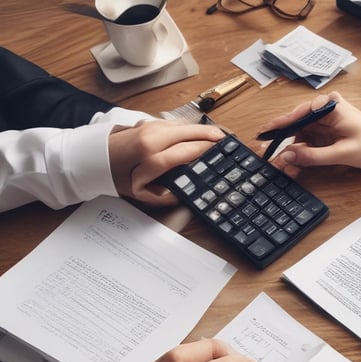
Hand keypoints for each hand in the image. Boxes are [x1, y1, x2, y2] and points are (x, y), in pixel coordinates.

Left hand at [108, 119, 224, 205]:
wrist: (91, 158)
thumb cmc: (115, 177)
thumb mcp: (141, 194)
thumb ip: (165, 196)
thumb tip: (185, 193)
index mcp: (151, 156)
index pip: (187, 151)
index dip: (206, 150)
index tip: (221, 151)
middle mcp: (152, 137)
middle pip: (188, 132)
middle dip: (209, 135)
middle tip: (227, 139)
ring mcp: (149, 126)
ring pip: (182, 124)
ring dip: (200, 128)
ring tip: (217, 134)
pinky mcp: (147, 122)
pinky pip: (173, 123)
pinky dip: (188, 126)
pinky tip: (198, 130)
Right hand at [257, 91, 360, 172]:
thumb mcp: (342, 153)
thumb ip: (313, 155)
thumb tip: (288, 156)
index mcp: (329, 106)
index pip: (297, 114)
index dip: (278, 126)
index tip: (262, 134)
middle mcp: (324, 109)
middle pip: (296, 124)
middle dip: (282, 141)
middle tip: (265, 154)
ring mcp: (325, 119)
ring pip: (300, 134)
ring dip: (290, 150)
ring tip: (278, 164)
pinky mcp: (326, 130)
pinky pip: (308, 140)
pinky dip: (301, 152)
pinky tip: (292, 163)